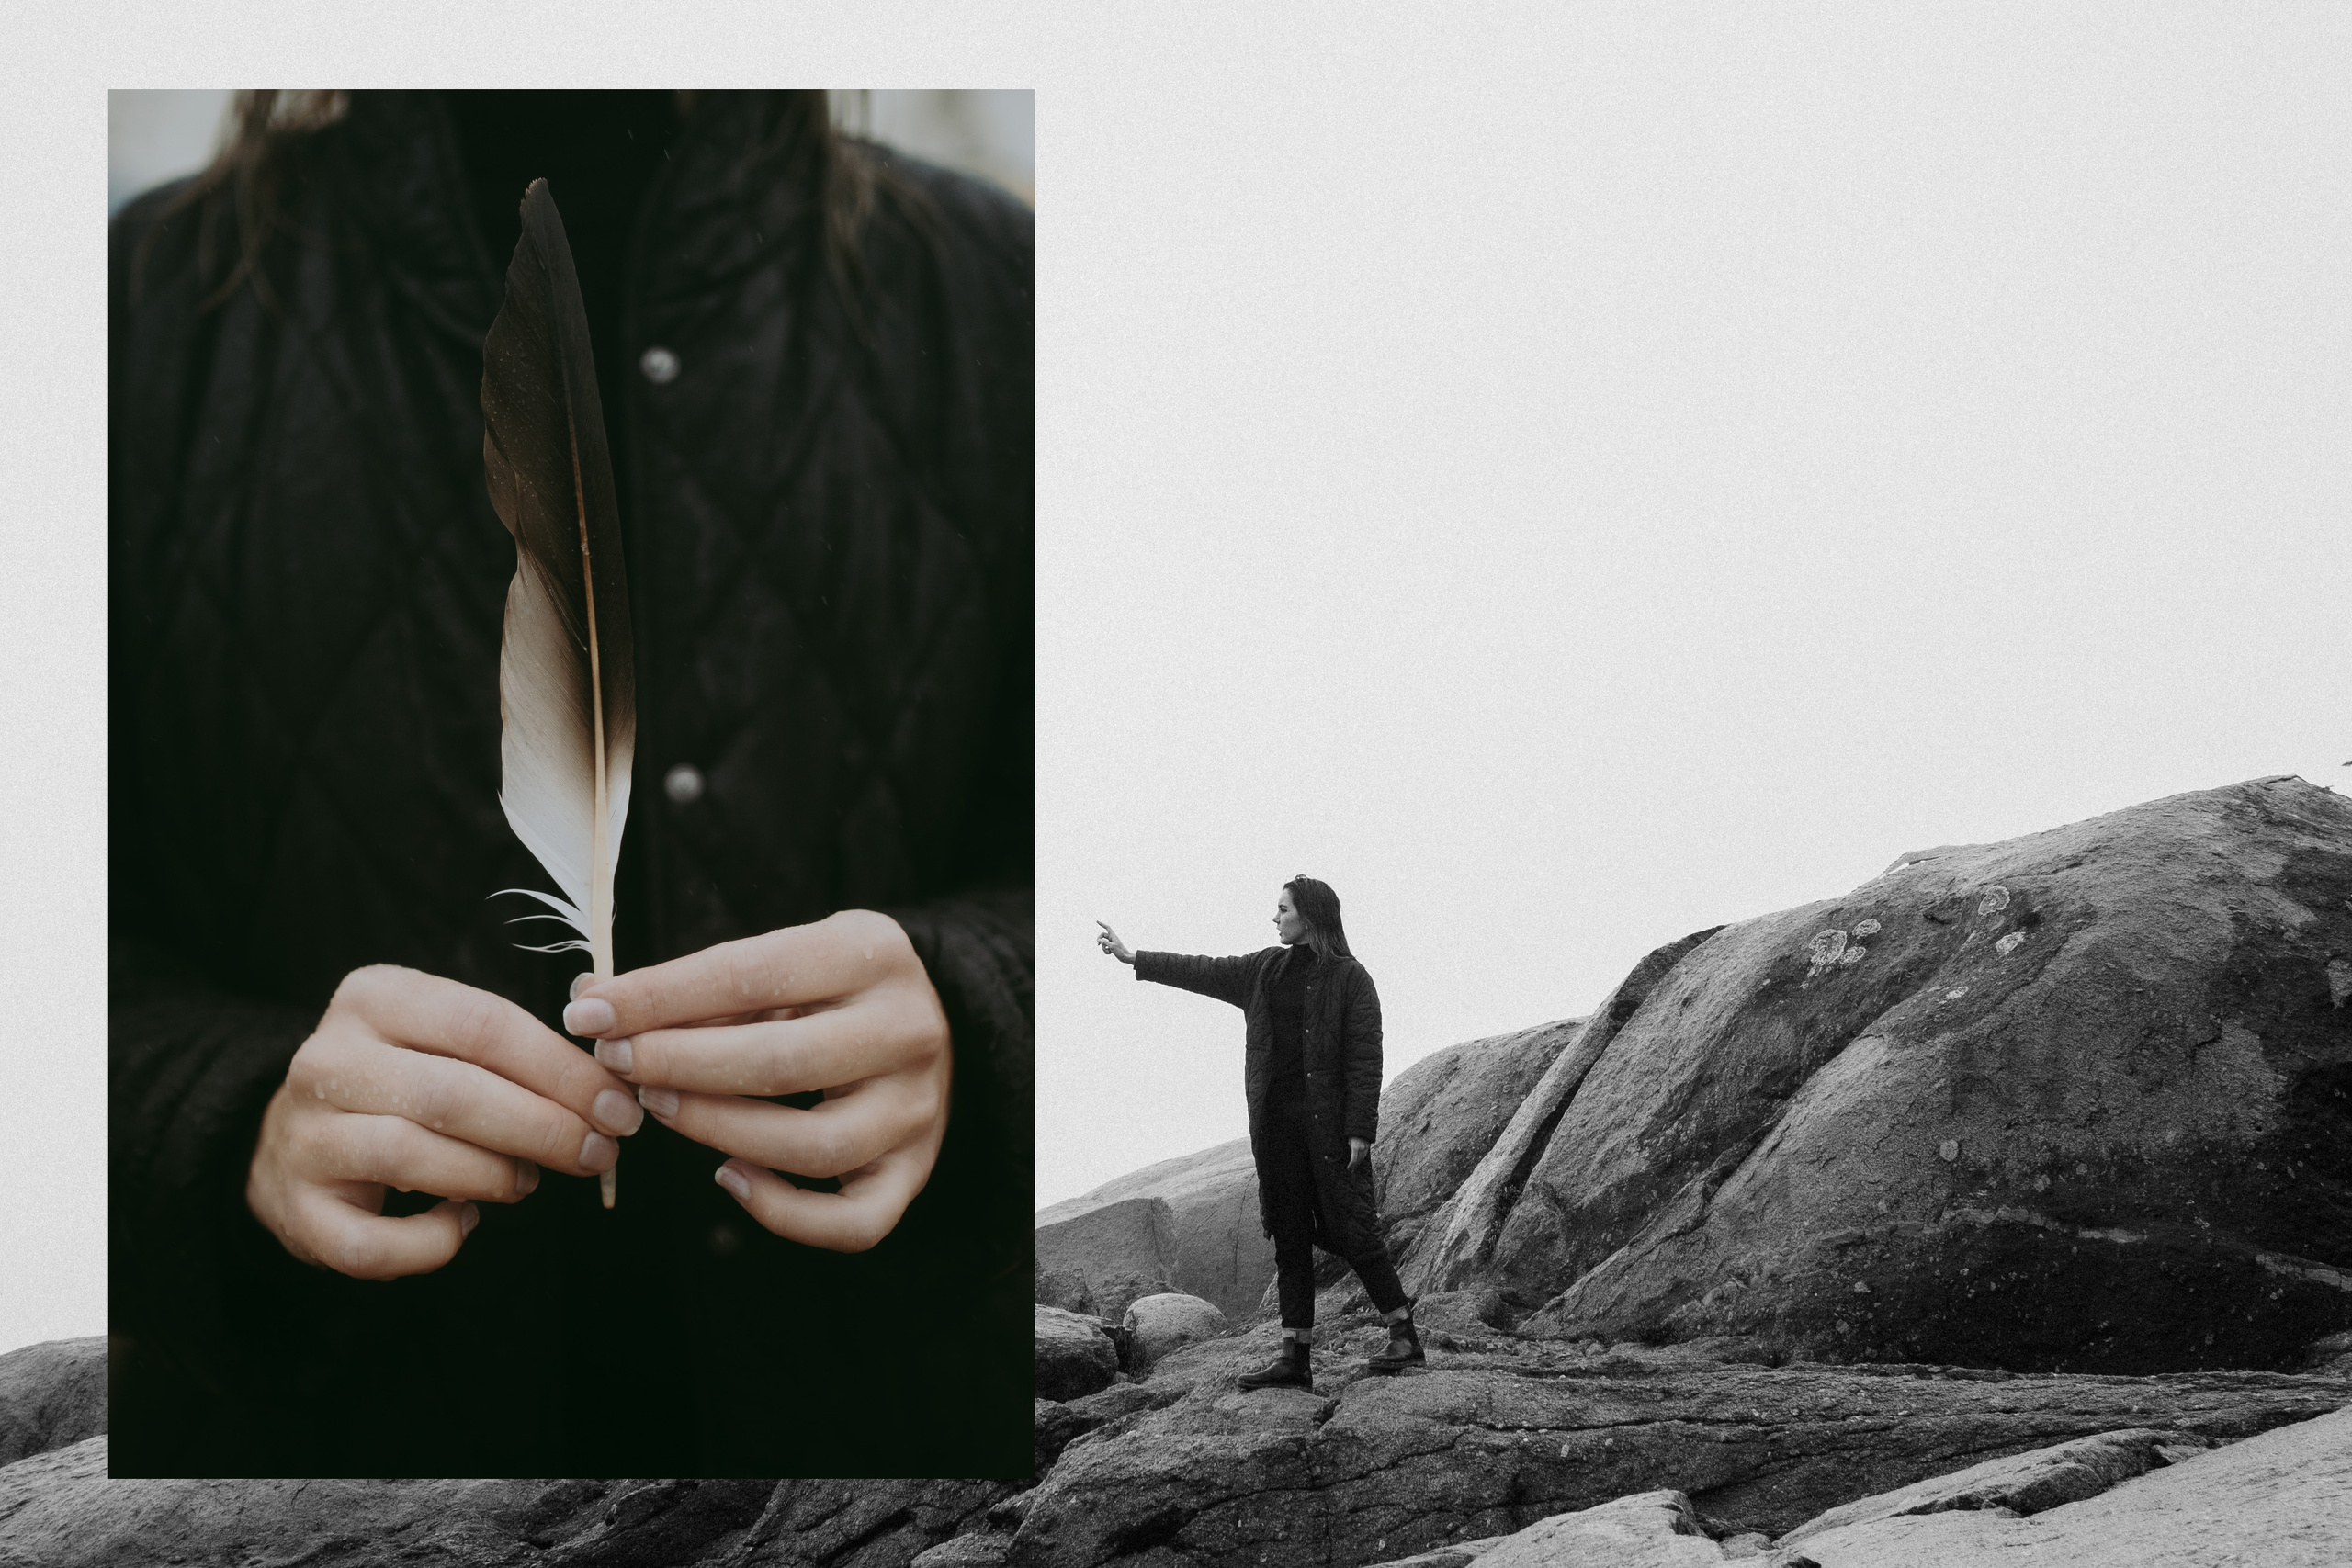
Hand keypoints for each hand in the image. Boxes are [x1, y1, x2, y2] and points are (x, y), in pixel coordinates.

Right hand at [247, 966, 644, 1279]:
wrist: (295, 1139)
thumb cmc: (405, 1086)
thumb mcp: (447, 1042)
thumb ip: (519, 1051)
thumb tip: (611, 1088)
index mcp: (373, 998)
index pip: (485, 1025)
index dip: (563, 1071)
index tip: (619, 1108)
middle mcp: (326, 1059)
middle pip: (453, 1093)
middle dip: (544, 1128)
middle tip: (599, 1153)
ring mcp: (303, 1135)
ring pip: (410, 1156)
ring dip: (493, 1177)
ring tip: (528, 1181)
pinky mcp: (294, 1209)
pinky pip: (371, 1241)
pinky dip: (430, 1243)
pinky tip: (462, 1225)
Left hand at [564, 909, 950, 1253]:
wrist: (945, 1018)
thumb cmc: (836, 988)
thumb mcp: (790, 958)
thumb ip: (706, 987)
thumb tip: (594, 1008)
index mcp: (874, 955)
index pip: (750, 975)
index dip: (659, 998)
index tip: (589, 1015)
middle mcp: (908, 1031)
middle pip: (780, 1064)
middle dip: (678, 1065)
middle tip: (617, 1064)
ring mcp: (918, 1109)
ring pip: (814, 1147)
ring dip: (717, 1132)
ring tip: (660, 1109)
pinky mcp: (915, 1170)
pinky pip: (853, 1221)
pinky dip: (783, 1213)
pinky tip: (728, 1179)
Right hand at [1096, 921, 1133, 964]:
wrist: (1125, 957)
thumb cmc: (1120, 951)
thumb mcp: (1112, 946)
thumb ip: (1105, 942)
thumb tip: (1099, 940)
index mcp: (1113, 936)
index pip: (1107, 927)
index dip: (1102, 924)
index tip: (1097, 921)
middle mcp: (1112, 938)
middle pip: (1102, 936)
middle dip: (1099, 940)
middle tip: (1098, 944)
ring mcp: (1111, 943)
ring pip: (1103, 943)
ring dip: (1104, 948)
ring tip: (1108, 951)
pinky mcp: (1111, 947)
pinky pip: (1105, 948)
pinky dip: (1106, 951)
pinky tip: (1110, 953)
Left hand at [1348, 1137, 1369, 1171]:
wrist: (1360, 1128)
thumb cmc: (1352, 1135)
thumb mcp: (1349, 1143)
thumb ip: (1351, 1151)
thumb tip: (1352, 1159)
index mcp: (1355, 1148)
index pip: (1353, 1160)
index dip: (1351, 1165)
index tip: (1348, 1168)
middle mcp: (1361, 1148)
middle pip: (1358, 1160)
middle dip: (1354, 1165)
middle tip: (1351, 1169)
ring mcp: (1365, 1148)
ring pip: (1362, 1158)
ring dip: (1358, 1162)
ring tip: (1354, 1166)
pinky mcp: (1368, 1146)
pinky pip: (1365, 1155)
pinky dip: (1361, 1158)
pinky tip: (1359, 1161)